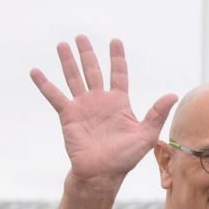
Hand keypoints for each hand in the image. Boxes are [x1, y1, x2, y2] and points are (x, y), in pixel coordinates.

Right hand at [29, 36, 176, 189]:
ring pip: (74, 78)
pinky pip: (54, 96)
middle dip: (87, 54)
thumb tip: (173, 95)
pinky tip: (35, 71)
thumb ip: (156, 113)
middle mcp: (100, 101)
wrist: (102, 173)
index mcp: (119, 103)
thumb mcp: (146, 135)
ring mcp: (83, 106)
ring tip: (62, 44)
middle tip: (81, 36)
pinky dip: (45, 84)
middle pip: (93, 71)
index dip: (117, 58)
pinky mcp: (68, 115)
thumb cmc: (125, 157)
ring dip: (67, 61)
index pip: (118, 74)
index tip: (115, 40)